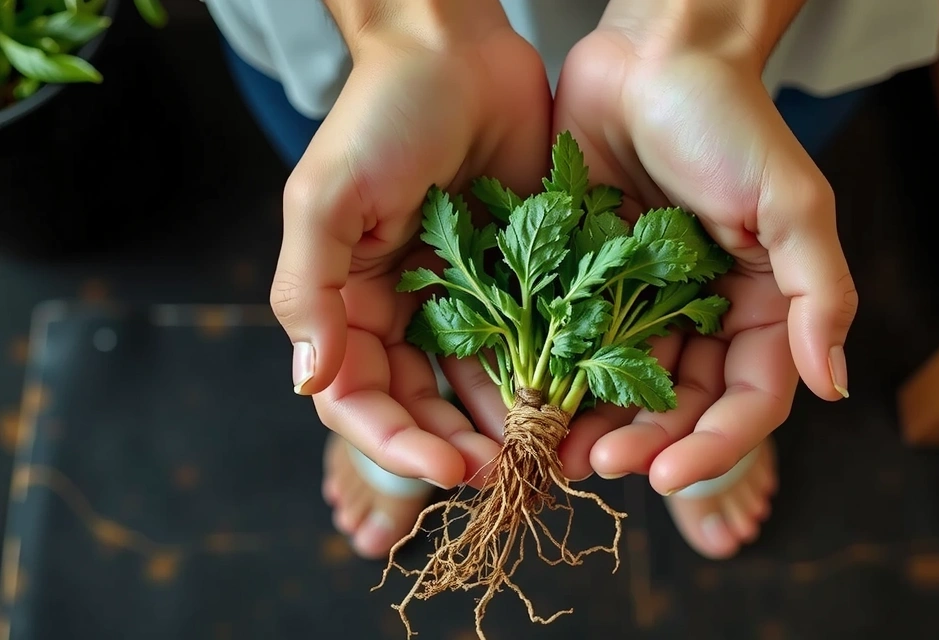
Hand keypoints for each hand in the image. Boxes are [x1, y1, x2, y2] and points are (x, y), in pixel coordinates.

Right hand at [270, 1, 551, 489]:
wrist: (455, 50)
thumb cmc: (382, 114)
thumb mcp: (327, 198)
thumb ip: (310, 291)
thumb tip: (306, 383)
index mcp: (347, 300)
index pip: (358, 397)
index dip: (397, 441)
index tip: (447, 467)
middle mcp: (401, 308)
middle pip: (420, 404)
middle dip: (456, 444)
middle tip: (505, 474)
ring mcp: (459, 296)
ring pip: (476, 384)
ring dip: (504, 423)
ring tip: (543, 453)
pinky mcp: (513, 275)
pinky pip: (525, 341)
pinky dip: (542, 377)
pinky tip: (569, 405)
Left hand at [553, 5, 857, 491]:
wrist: (652, 56)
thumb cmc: (728, 120)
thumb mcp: (791, 204)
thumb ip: (820, 294)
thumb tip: (835, 385)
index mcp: (760, 307)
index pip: (748, 400)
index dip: (714, 446)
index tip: (668, 477)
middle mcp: (702, 314)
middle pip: (680, 406)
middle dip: (644, 444)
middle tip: (599, 466)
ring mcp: (640, 300)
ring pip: (622, 385)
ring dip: (594, 423)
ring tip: (557, 450)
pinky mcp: (588, 278)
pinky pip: (572, 339)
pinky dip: (555, 374)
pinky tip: (527, 399)